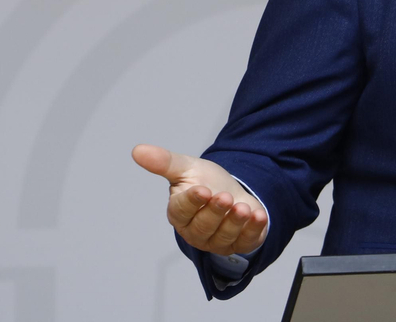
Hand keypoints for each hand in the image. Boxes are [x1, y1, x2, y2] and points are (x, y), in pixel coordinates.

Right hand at [131, 144, 269, 255]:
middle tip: (224, 197)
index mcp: (179, 214)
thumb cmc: (206, 182)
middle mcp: (196, 232)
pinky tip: (259, 216)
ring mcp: (217, 241)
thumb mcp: (187, 168)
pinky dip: (254, 229)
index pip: (182, 211)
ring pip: (224, 236)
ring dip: (235, 221)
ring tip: (243, 207)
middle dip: (215, 212)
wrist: (233, 191)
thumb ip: (164, 162)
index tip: (202, 190)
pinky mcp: (239, 244)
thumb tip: (136, 150)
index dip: (192, 201)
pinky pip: (246, 241)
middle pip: (203, 226)